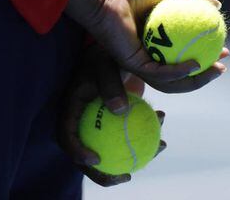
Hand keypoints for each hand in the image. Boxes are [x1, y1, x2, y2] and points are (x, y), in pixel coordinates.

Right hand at [57, 45, 166, 186]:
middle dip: (105, 172)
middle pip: (88, 153)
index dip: (77, 153)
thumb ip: (110, 85)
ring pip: (111, 148)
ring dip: (133, 155)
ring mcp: (98, 124)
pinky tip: (163, 132)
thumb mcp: (105, 66)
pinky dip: (144, 135)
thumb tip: (120, 110)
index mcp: (71, 108)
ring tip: (158, 149)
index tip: (96, 160)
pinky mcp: (114, 122)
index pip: (66, 136)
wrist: (111, 54)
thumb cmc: (104, 57)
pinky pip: (127, 135)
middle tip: (127, 176)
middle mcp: (82, 121)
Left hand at [65, 0, 228, 92]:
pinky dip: (177, 72)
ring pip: (170, 81)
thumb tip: (218, 6)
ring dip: (195, 80)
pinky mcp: (131, 63)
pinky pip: (158, 73)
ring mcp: (140, 62)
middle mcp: (149, 55)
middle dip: (203, 75)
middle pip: (179, 75)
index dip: (206, 56)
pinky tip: (194, 65)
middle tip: (222, 66)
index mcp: (157, 41)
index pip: (184, 55)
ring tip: (214, 70)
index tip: (225, 49)